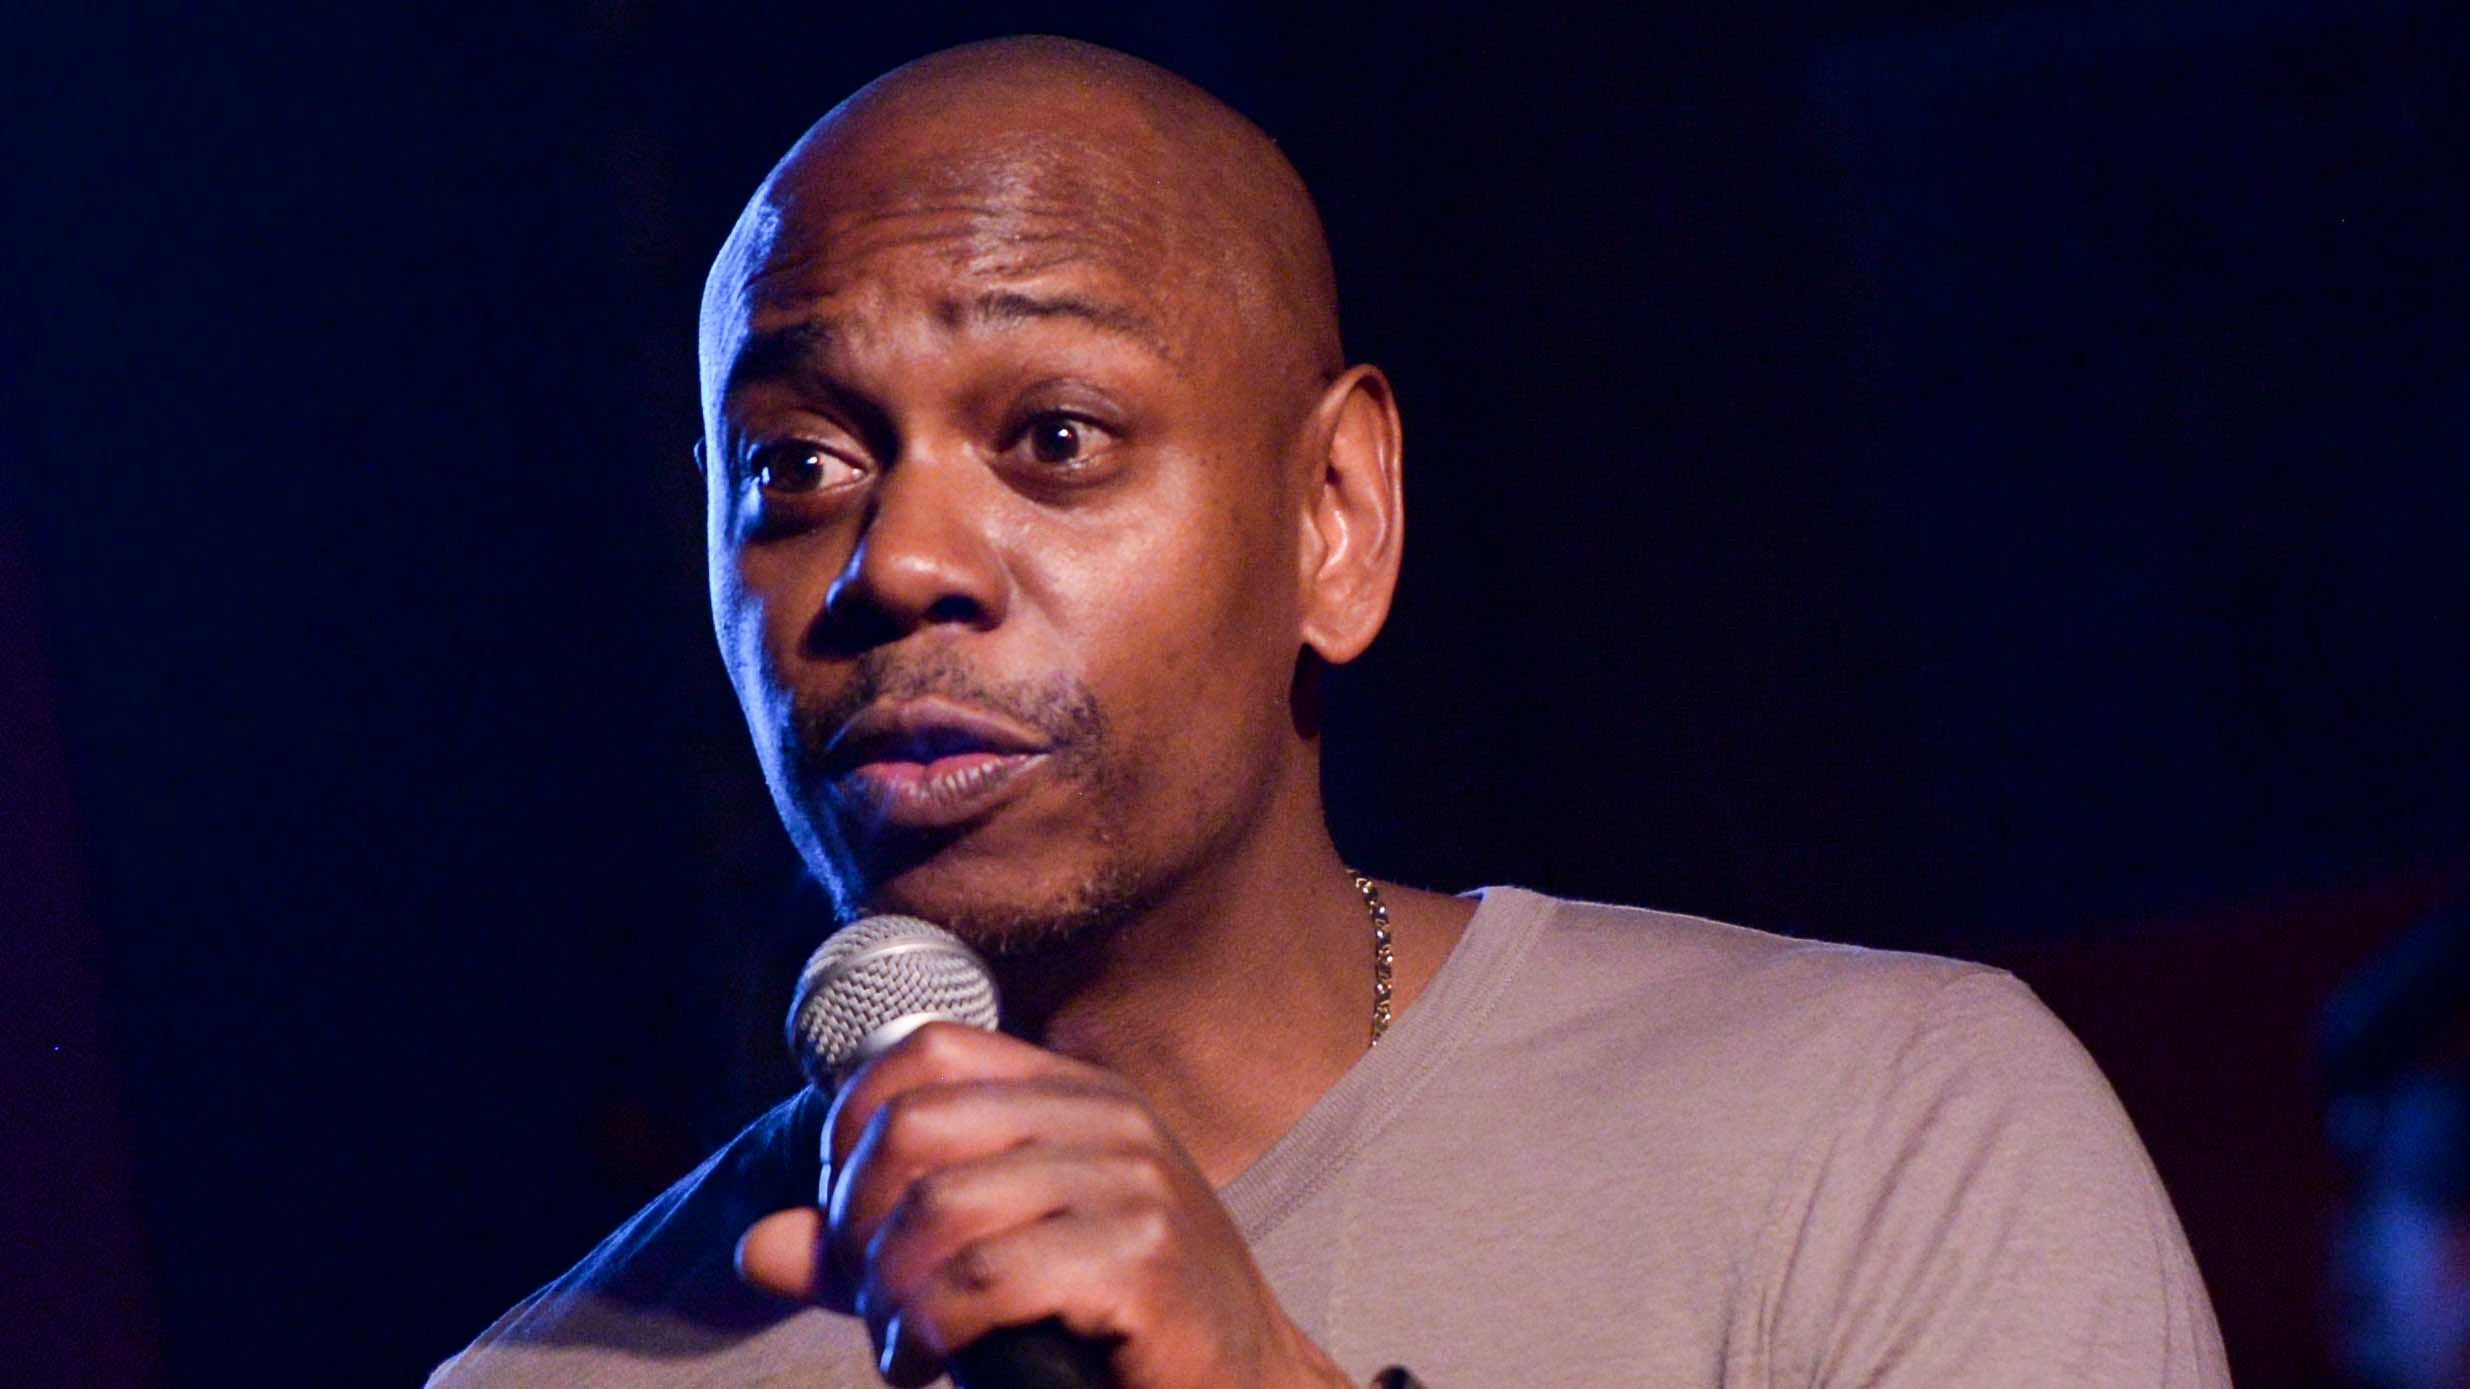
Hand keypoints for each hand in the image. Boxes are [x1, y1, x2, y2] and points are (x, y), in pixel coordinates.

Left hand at [737, 1023, 1353, 1388]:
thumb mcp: (997, 1258)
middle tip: (871, 1301)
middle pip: (913, 1129)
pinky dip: (928, 1329)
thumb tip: (755, 1249)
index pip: (922, 1054)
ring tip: (900, 1345)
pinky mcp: (1141, 1261)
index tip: (853, 1223)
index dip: (852, 1135)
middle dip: (858, 1226)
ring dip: (888, 1294)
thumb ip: (879, 1246)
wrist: (1249, 1386)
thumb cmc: (1115, 1324)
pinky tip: (929, 1363)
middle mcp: (1106, 1119)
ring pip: (938, 1210)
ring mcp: (1132, 1183)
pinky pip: (985, 1280)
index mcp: (1074, 1093)